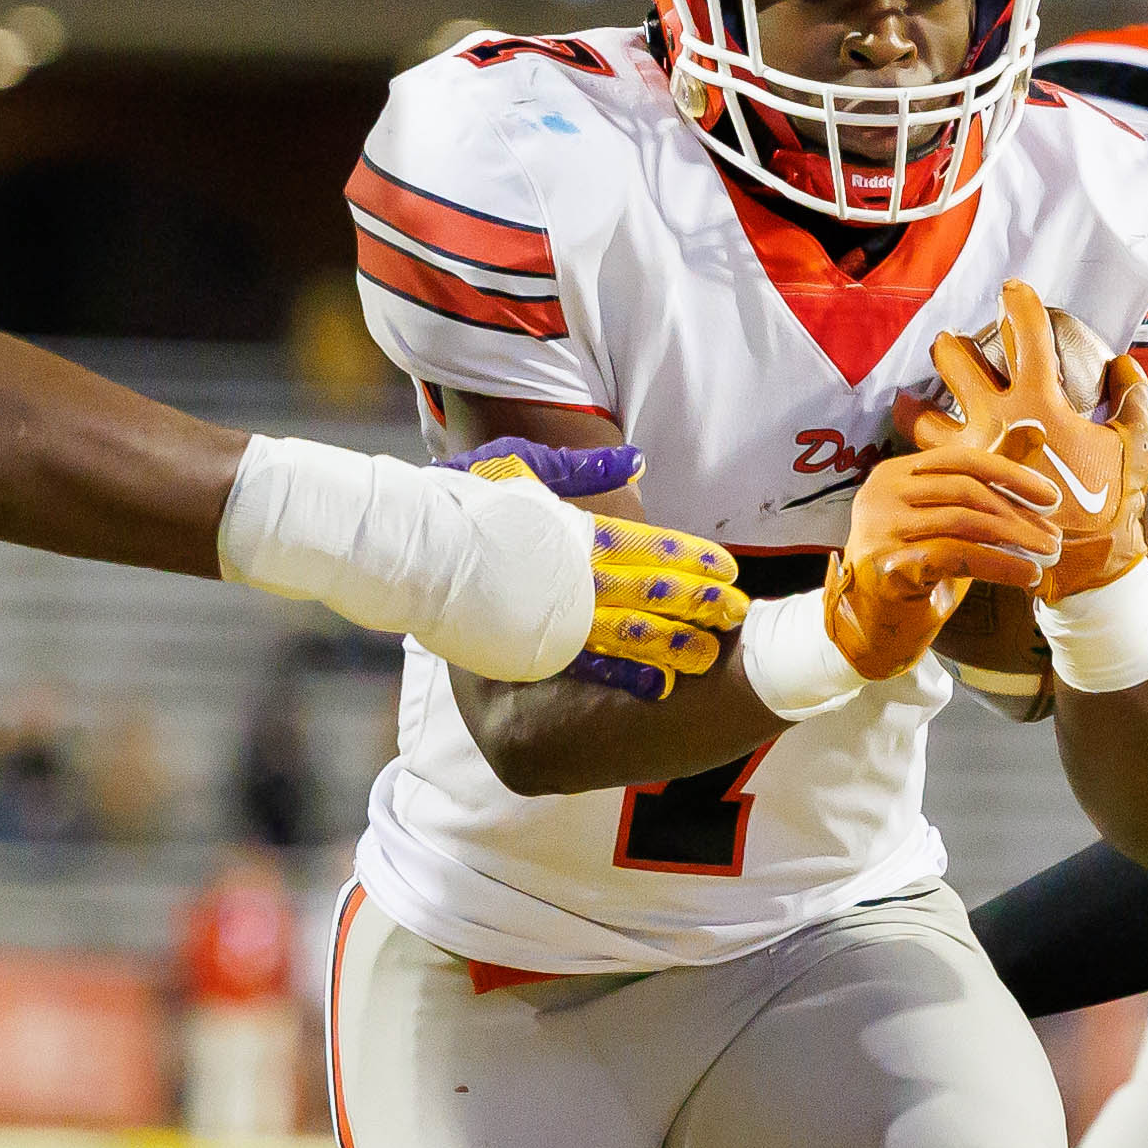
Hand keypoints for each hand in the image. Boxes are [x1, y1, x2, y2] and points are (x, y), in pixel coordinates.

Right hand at [455, 443, 745, 699]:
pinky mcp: (536, 647)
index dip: (691, 558)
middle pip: (652, 590)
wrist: (409, 547)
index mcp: (576, 531)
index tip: (727, 568)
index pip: (649, 546)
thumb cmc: (460, 501)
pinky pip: (591, 666)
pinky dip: (626, 676)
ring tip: (712, 652)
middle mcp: (576, 574)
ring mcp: (558, 613)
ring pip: (632, 630)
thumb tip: (638, 462)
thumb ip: (583, 471)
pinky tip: (659, 685)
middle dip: (698, 602)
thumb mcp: (522, 466)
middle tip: (738, 612)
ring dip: (675, 642)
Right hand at [824, 433, 1060, 681]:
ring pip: (963, 522)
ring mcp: (880, 527)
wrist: (874, 626)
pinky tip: (1026, 575)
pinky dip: (1000, 565)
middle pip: (965, 490)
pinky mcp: (888, 563)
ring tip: (1046, 556)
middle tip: (1054, 537)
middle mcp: (881, 493)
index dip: (1011, 475)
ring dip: (1015, 540)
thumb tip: (1034, 441)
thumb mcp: (949, 521)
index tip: (1051, 497)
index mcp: (895, 473)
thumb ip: (982, 484)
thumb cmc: (916, 570)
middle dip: (1017, 514)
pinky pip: (957, 556)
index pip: (962, 460)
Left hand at [921, 280, 1147, 598]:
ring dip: (916, 404)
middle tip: (948, 344)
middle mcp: (998, 421)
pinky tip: (917, 455)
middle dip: (950, 347)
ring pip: (924, 416)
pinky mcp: (962, 489)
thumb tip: (1123, 362)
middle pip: (957, 364)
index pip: (1027, 335)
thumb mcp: (1136, 445)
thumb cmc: (1113, 503)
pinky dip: (921, 456)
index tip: (1012, 287)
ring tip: (908, 400)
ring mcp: (974, 456)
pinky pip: (928, 465)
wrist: (1084, 564)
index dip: (1019, 304)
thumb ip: (1131, 397)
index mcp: (1042, 403)